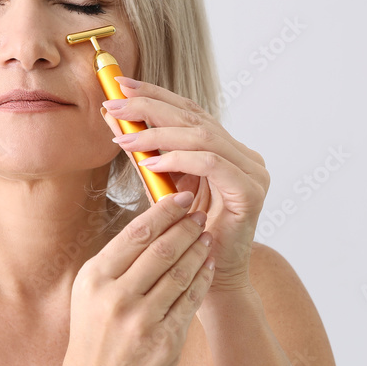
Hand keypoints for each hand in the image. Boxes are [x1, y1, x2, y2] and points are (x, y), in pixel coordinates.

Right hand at [56, 191, 213, 365]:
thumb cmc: (93, 339)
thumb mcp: (88, 295)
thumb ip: (113, 264)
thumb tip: (148, 226)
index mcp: (94, 278)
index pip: (135, 234)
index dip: (163, 211)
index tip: (180, 197)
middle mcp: (115, 297)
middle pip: (160, 249)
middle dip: (185, 226)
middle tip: (199, 211)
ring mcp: (141, 321)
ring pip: (179, 273)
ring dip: (198, 249)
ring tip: (207, 234)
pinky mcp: (164, 342)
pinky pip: (189, 301)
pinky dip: (202, 279)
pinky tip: (209, 265)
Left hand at [101, 76, 269, 292]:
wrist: (208, 280)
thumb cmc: (183, 235)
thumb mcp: (159, 184)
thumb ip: (144, 151)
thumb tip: (115, 117)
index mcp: (225, 149)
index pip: (189, 110)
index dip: (155, 94)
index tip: (121, 84)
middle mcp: (243, 155)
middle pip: (194, 117)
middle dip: (150, 107)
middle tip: (115, 104)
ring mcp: (251, 172)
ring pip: (202, 137)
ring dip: (158, 134)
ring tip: (125, 138)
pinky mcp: (250, 192)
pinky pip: (211, 163)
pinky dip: (178, 159)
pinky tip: (151, 163)